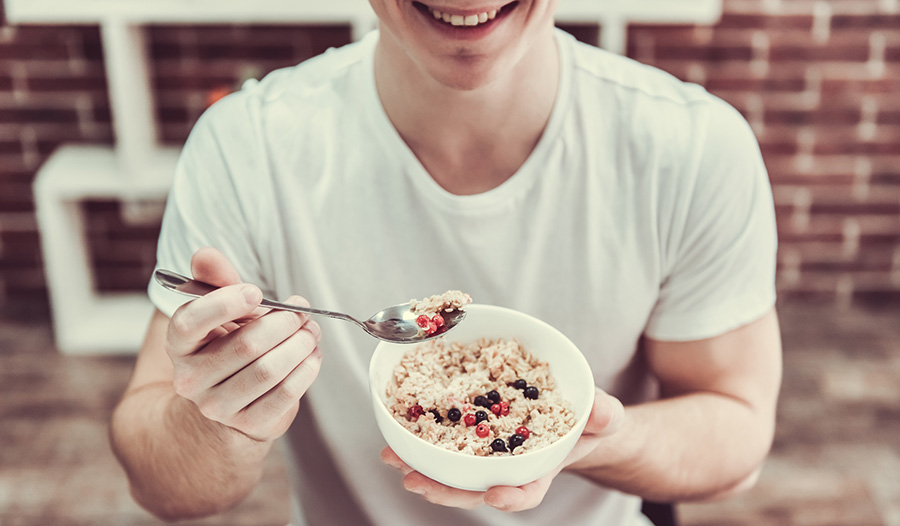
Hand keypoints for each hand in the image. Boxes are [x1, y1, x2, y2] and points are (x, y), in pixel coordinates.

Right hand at [166, 247, 322, 441]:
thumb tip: (205, 255)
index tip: (256, 292)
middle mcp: (191, 379)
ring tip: (311, 331)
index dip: (224, 304)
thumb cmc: (228, 344)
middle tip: (301, 311)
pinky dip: (306, 371)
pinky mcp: (248, 424)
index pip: (190, 322)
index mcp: (179, 344)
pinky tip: (312, 356)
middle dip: (282, 323)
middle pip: (244, 346)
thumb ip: (216, 280)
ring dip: (299, 345)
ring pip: (267, 371)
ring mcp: (218, 407)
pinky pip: (284, 395)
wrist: (230, 400)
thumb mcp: (221, 310)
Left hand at [381, 387, 623, 510]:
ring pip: (451, 469)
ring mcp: (485, 455)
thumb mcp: (601, 417)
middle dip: (445, 490)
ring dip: (421, 467)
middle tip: (417, 483)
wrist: (569, 411)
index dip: (511, 498)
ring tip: (392, 459)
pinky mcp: (469, 435)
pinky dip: (419, 440)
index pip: (526, 492)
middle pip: (474, 488)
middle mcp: (507, 469)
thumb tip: (602, 412)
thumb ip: (603, 416)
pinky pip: (443, 442)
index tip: (496, 495)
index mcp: (540, 470)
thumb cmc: (585, 421)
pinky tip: (395, 434)